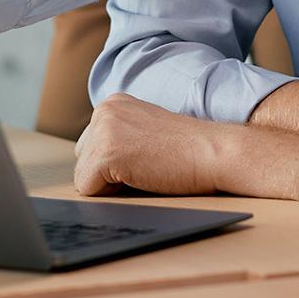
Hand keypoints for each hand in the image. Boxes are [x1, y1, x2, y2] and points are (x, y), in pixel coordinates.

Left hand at [76, 94, 298, 216]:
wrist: (214, 150)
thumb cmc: (188, 149)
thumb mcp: (146, 131)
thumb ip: (121, 136)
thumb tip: (92, 168)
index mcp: (113, 102)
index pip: (92, 144)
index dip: (115, 163)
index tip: (144, 161)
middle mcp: (103, 109)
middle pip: (84, 157)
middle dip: (106, 173)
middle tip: (145, 169)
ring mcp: (103, 130)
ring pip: (84, 175)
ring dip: (109, 185)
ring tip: (145, 174)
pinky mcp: (106, 154)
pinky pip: (88, 189)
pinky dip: (110, 196)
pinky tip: (141, 180)